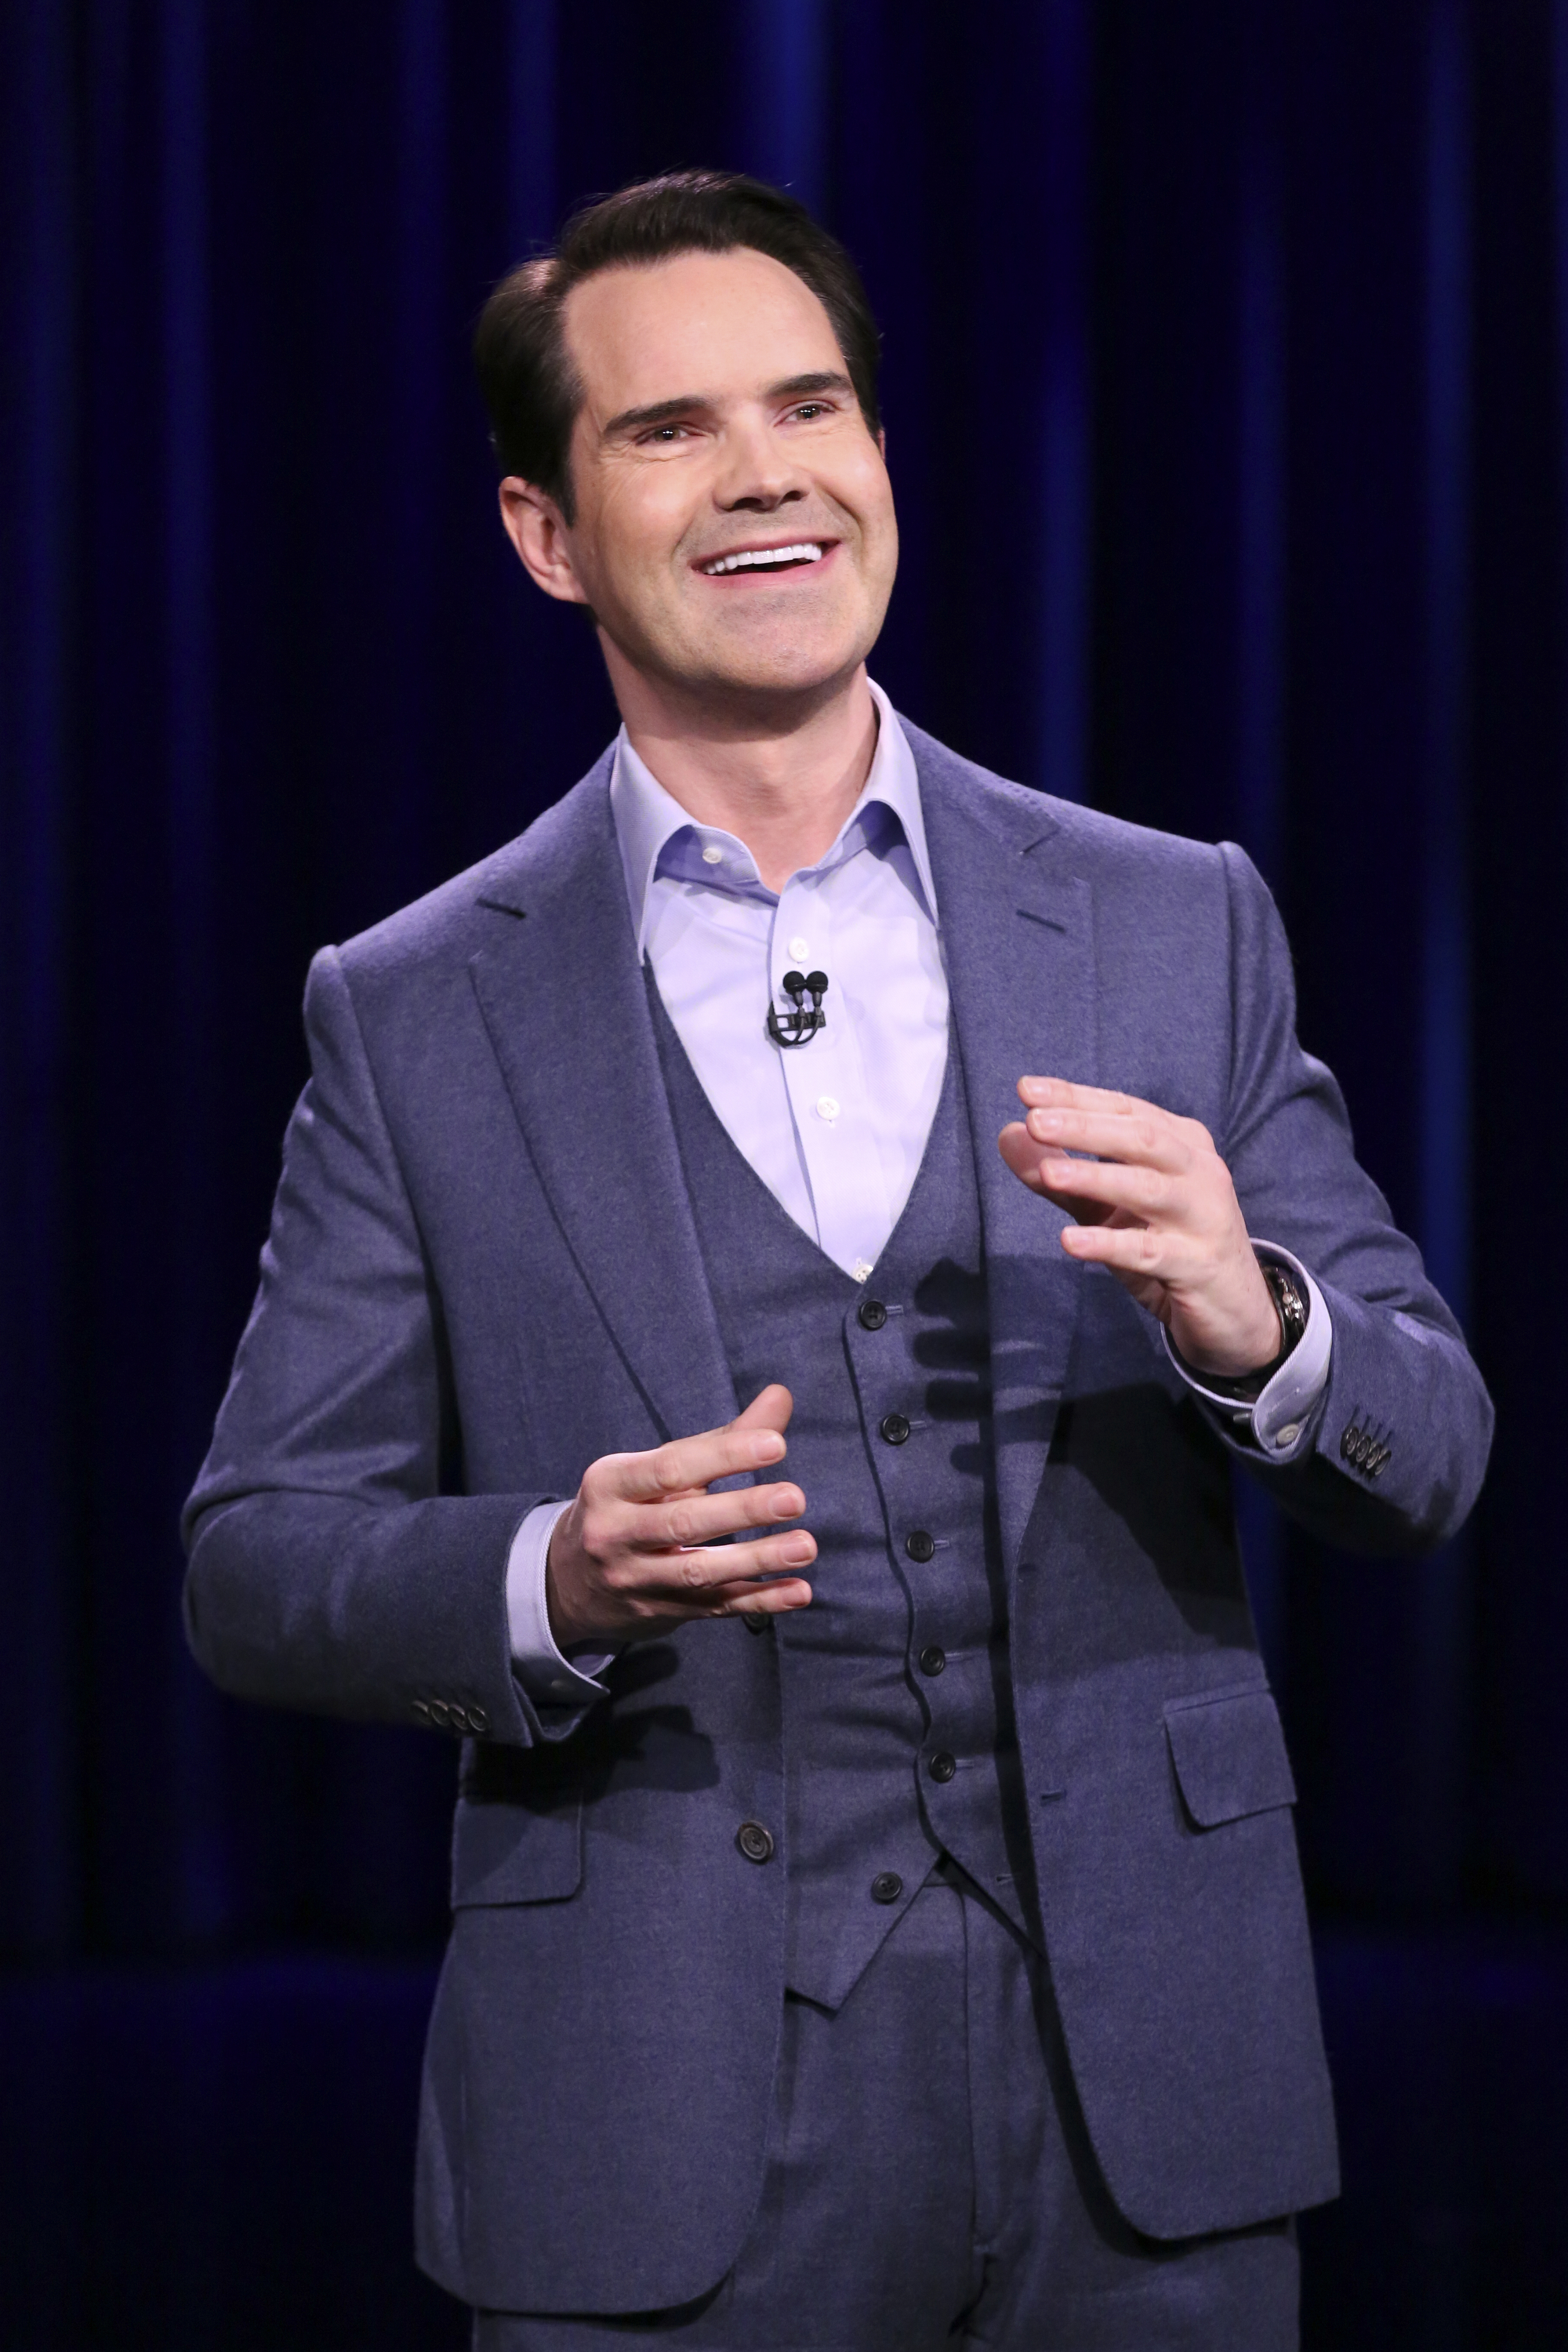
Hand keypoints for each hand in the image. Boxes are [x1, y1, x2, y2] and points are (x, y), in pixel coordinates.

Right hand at [545, 1384, 815, 1648]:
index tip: (774, 1444)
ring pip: (699, 1571)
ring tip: (806, 1545)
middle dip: (742, 1510)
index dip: (724, 1456)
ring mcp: (635, 1579)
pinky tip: (798, 1591)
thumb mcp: (655, 1469)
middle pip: (683, 1522)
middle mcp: (615, 1533)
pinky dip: (760, 1601)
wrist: (570, 1580)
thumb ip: (722, 1438)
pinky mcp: (661, 1613)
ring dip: (757, 1559)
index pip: (671, 1467)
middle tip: (795, 1498)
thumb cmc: (628, 1505)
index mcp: (611, 1483)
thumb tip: (780, 1396)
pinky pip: (715, 1608)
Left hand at [998, 1076, 1282, 1377]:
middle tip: (1036, 1121)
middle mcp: (1199, 1171)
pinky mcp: (1198, 1265)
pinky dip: (1110, 1243)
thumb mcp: (1108, 1206)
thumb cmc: (1168, 1243)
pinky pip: (1150, 1251)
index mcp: (1180, 1143)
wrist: (1234, 1310)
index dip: (1077, 1098)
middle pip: (1141, 1138)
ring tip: (1049, 1174)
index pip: (1124, 1111)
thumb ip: (1061, 1173)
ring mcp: (1203, 1217)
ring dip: (1096, 1178)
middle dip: (1086, 1128)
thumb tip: (1008, 1134)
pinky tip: (1071, 1241)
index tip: (1027, 1089)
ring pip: (1148, 1188)